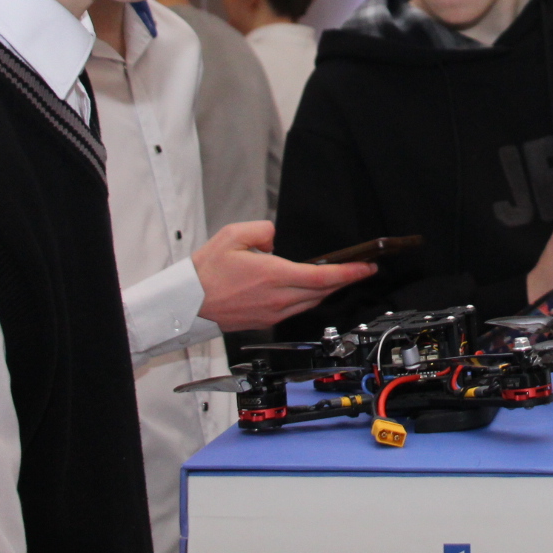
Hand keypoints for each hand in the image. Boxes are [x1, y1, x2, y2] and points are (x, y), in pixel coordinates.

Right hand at [192, 220, 374, 331]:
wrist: (185, 303)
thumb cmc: (205, 272)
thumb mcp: (232, 236)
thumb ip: (262, 231)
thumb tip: (275, 238)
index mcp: (273, 277)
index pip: (322, 277)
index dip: (349, 273)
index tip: (367, 267)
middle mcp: (277, 299)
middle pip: (322, 292)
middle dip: (345, 280)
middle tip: (362, 269)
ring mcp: (272, 313)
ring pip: (311, 302)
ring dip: (328, 290)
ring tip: (340, 277)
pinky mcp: (265, 321)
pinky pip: (296, 310)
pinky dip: (309, 298)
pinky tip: (311, 289)